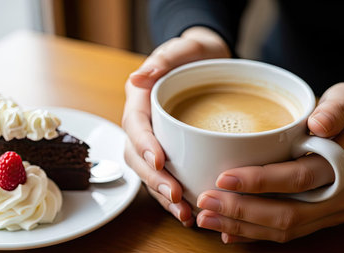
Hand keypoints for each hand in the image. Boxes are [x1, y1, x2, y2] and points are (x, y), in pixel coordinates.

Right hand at [122, 27, 229, 225]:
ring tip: (184, 213)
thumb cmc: (195, 56)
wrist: (208, 64)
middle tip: (175, 196)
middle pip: (137, 156)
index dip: (144, 145)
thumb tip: (137, 78)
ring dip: (163, 195)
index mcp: (141, 99)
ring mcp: (154, 140)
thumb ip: (163, 59)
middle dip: (154, 179)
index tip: (160, 161)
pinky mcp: (169, 152)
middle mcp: (143, 124)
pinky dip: (174, 197)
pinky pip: (165, 177)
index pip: (135, 124)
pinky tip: (188, 211)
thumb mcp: (182, 50)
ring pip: (149, 173)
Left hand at [196, 83, 343, 242]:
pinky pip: (289, 233)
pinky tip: (228, 230)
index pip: (299, 177)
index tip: (223, 177)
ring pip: (285, 228)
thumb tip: (317, 123)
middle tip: (204, 202)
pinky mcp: (323, 218)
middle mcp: (341, 195)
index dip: (260, 181)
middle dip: (241, 210)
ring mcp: (333, 211)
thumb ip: (335, 108)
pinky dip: (255, 234)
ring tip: (207, 218)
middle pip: (287, 212)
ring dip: (242, 226)